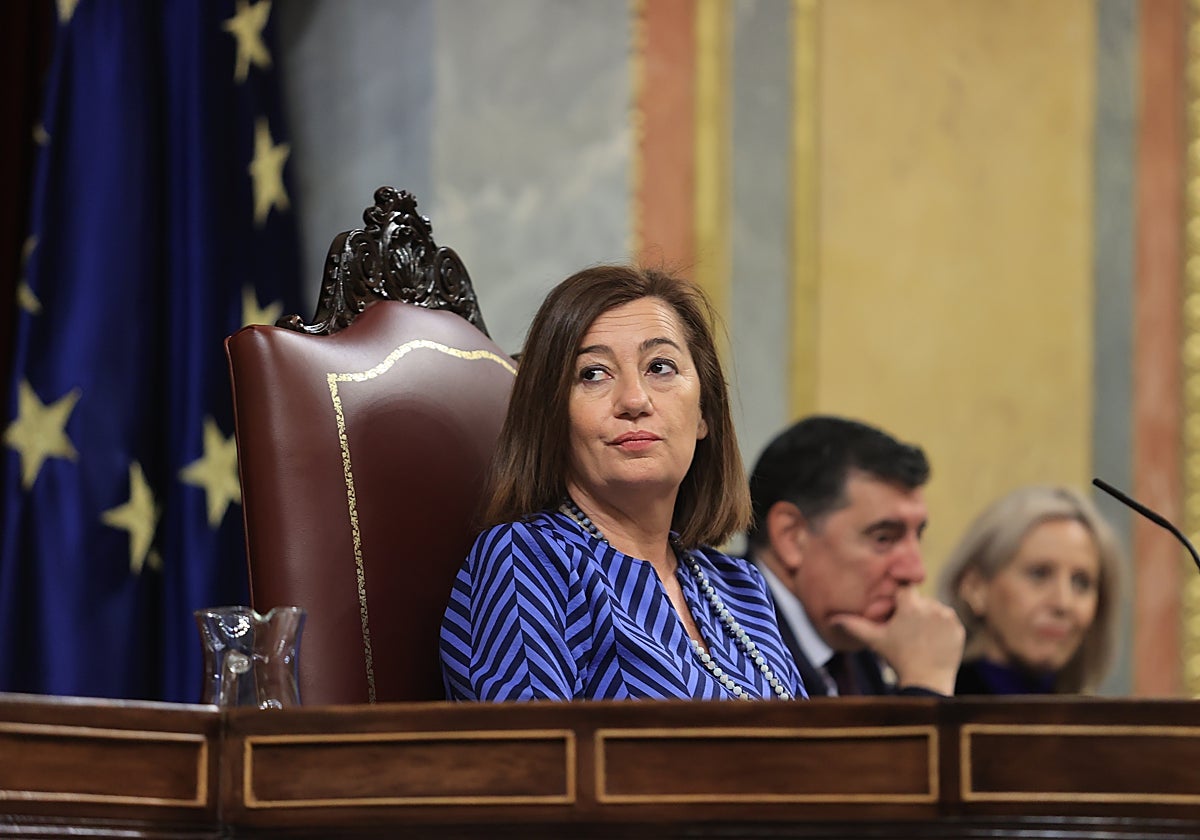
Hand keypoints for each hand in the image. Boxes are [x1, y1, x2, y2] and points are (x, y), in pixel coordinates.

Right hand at [830, 586, 963, 695]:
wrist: (926, 682)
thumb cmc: (897, 659)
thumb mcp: (874, 640)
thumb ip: (854, 626)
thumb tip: (831, 619)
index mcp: (911, 606)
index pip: (905, 588)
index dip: (900, 598)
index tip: (898, 608)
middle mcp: (932, 607)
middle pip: (920, 601)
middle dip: (914, 611)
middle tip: (906, 631)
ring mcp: (948, 618)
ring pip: (935, 610)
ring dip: (928, 619)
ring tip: (920, 638)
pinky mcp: (959, 629)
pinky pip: (948, 621)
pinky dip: (942, 629)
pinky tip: (933, 642)